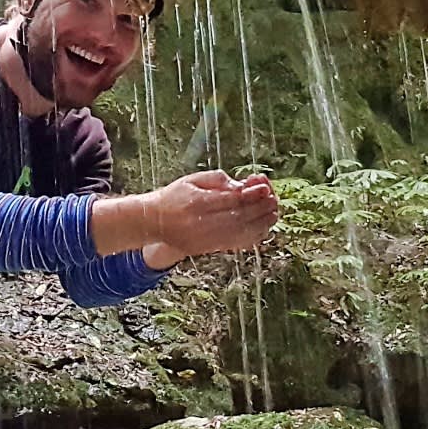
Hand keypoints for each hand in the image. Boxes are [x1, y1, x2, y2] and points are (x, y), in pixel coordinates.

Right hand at [144, 170, 277, 257]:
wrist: (154, 221)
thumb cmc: (174, 197)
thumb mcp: (192, 180)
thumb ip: (217, 180)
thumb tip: (243, 186)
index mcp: (195, 202)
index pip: (230, 199)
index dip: (251, 194)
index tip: (265, 187)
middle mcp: (200, 223)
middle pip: (239, 217)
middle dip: (260, 208)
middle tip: (273, 199)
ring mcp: (203, 239)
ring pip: (240, 233)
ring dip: (260, 223)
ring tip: (272, 212)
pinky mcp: (207, 249)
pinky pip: (235, 244)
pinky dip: (252, 235)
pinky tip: (262, 227)